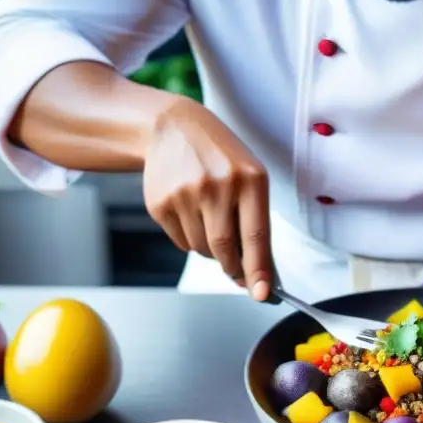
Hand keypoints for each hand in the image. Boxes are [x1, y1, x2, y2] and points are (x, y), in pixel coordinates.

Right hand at [143, 97, 271, 299]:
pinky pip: (180, 242)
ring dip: (209, 248)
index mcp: (249, 179)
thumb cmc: (220, 157)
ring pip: (201, 249)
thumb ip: (255, 220)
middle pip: (224, 248)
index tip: (262, 294)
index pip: (255, 236)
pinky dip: (190, 239)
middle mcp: (216, 186)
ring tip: (209, 219)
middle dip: (232, 266)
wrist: (171, 128)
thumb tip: (255, 272)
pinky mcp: (160, 204)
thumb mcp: (249, 176)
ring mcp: (185, 194)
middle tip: (236, 269)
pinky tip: (191, 213)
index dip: (258, 270)